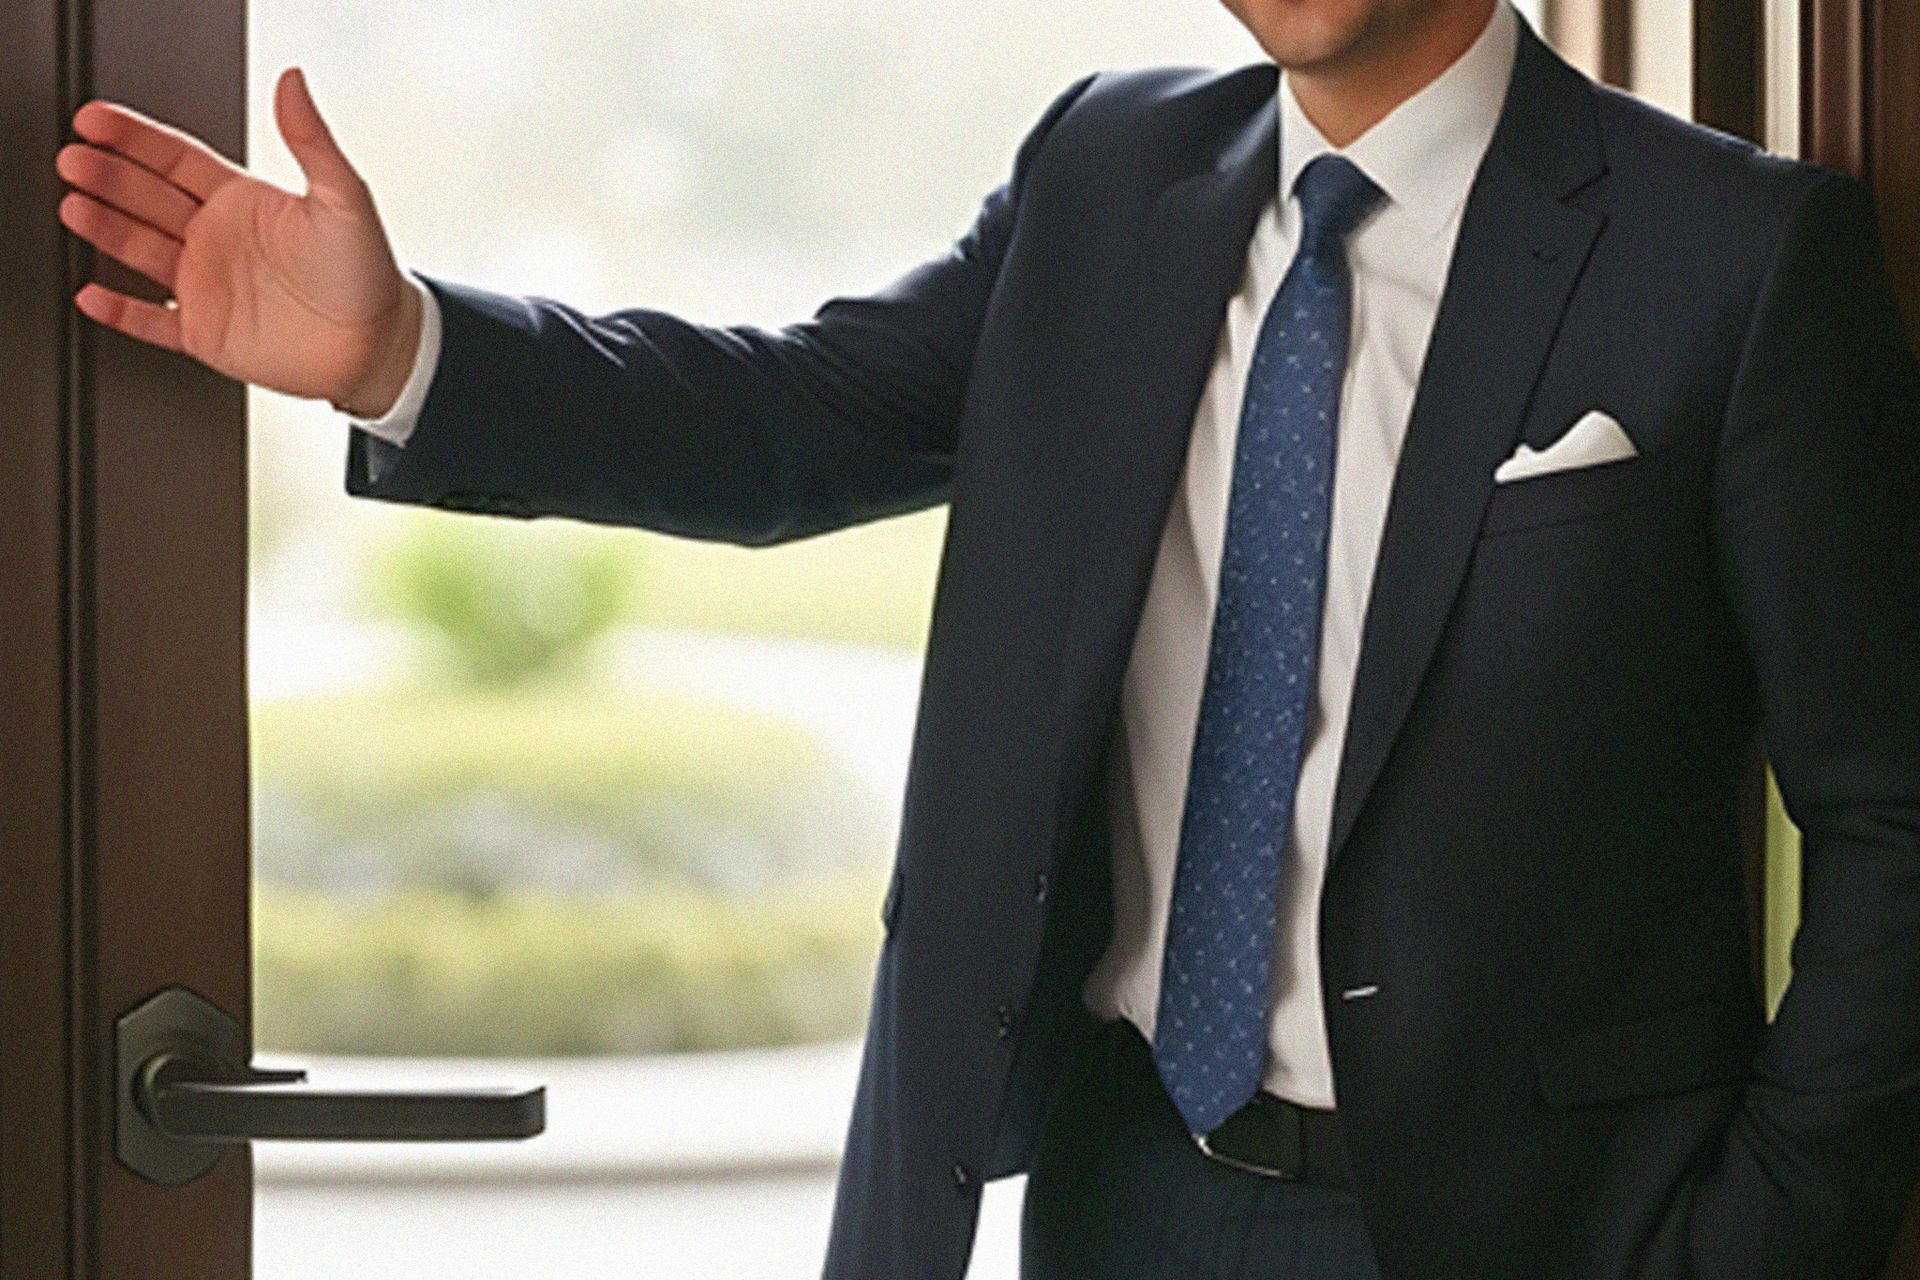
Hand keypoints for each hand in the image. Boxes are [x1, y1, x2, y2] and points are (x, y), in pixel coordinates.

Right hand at [54, 65, 421, 418]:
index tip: (97, 120)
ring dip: (106, 227)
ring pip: (140, 250)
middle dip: (109, 176)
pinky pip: (151, 320)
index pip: (175, 159)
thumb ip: (313, 141)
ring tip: (75, 205)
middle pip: (147, 198)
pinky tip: (92, 294)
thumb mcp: (345, 198)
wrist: (379, 346)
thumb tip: (294, 83)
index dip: (135, 138)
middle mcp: (219, 239)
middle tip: (76, 159)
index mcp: (244, 201)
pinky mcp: (206, 332)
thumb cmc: (368, 274)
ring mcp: (208, 285)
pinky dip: (121, 311)